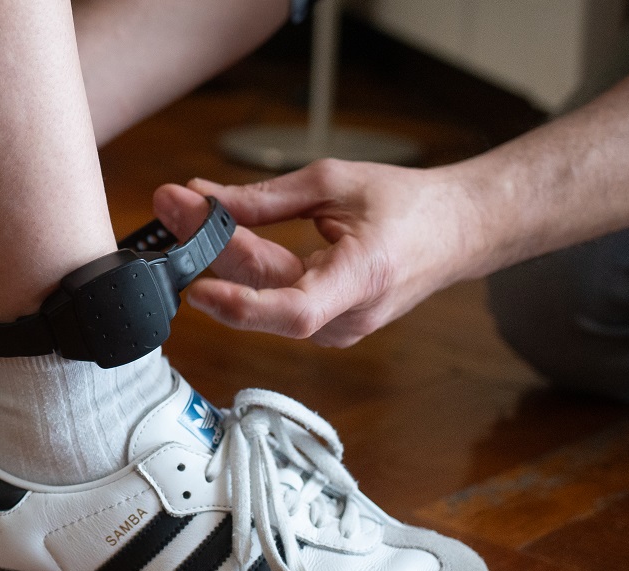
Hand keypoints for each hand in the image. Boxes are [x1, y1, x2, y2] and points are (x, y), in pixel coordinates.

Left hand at [153, 160, 481, 347]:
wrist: (457, 231)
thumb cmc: (408, 206)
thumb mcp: (336, 183)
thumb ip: (267, 198)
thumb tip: (207, 199)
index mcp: (361, 279)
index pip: (290, 311)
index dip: (237, 301)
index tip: (192, 275)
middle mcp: (346, 317)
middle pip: (261, 294)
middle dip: (209, 248)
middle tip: (171, 204)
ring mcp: (335, 329)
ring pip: (261, 298)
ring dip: (218, 258)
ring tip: (180, 212)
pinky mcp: (324, 324)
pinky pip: (272, 298)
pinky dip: (241, 268)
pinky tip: (211, 236)